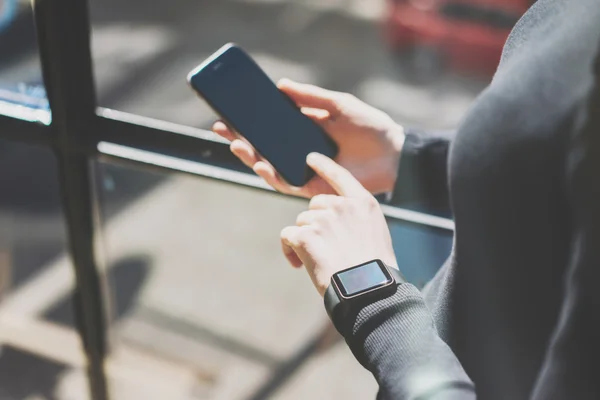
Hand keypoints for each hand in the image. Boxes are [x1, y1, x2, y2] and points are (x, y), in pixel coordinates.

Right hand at [212, 79, 404, 197]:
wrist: (394, 154)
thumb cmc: (370, 126)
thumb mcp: (339, 105)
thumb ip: (310, 97)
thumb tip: (280, 85)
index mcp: (305, 130)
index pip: (270, 126)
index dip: (249, 121)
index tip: (229, 112)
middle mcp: (300, 151)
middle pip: (264, 147)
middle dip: (240, 138)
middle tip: (221, 128)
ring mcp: (305, 170)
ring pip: (270, 167)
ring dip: (251, 158)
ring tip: (236, 144)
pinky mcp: (313, 187)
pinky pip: (287, 183)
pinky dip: (272, 175)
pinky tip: (261, 164)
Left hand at [281, 152, 397, 295]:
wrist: (366, 290)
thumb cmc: (373, 270)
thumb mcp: (374, 234)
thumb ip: (355, 218)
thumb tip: (333, 218)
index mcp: (363, 203)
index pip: (340, 176)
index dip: (324, 166)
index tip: (311, 158)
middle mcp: (342, 206)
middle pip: (314, 205)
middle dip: (315, 224)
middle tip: (326, 248)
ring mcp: (322, 219)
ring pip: (300, 222)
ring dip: (303, 239)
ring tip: (319, 261)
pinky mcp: (304, 235)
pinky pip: (287, 236)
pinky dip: (289, 250)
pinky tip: (300, 265)